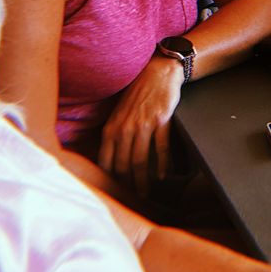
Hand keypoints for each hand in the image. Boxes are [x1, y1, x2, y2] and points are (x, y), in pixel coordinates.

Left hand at [98, 55, 183, 192]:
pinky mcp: (161, 120)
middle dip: (128, 185)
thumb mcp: (118, 112)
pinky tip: (164, 175)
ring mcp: (143, 124)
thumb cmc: (138, 93)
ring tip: (147, 193)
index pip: (106, 161)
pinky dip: (163, 165)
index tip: (116, 193)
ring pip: (141, 160)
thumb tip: (110, 158)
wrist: (159, 71)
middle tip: (133, 199)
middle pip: (124, 165)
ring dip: (144, 181)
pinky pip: (161, 148)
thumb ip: (113, 133)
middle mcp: (125, 127)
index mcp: (111, 127)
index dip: (110, 180)